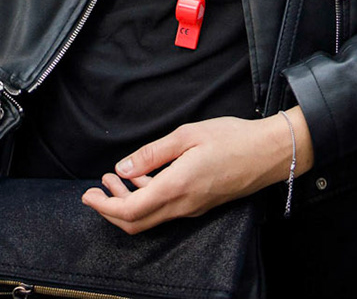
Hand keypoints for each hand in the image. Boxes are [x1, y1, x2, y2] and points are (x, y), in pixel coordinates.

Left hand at [81, 109, 312, 233]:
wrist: (269, 153)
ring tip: (114, 179)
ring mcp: (192, 208)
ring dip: (127, 203)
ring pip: (150, 218)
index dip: (104, 207)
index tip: (88, 195)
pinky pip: (166, 211)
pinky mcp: (200, 205)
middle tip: (97, 188)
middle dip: (110, 209)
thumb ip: (152, 153)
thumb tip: (122, 169)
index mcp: (177, 186)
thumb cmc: (232, 138)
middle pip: (136, 223)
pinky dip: (146, 199)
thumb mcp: (188, 135)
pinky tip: (143, 178)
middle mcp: (183, 205)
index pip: (130, 211)